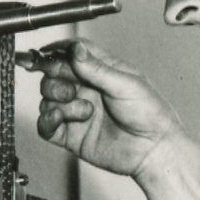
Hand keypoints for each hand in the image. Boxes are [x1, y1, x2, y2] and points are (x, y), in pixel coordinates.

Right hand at [34, 40, 199, 199]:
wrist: (154, 150)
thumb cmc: (150, 114)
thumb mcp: (125, 84)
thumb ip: (97, 69)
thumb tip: (75, 49)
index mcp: (101, 72)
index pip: (72, 53)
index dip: (56, 51)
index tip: (45, 53)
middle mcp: (86, 90)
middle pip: (54, 74)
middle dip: (55, 77)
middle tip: (70, 87)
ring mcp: (77, 112)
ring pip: (48, 99)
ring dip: (59, 101)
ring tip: (85, 110)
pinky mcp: (71, 135)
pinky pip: (46, 126)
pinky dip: (47, 120)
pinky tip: (60, 118)